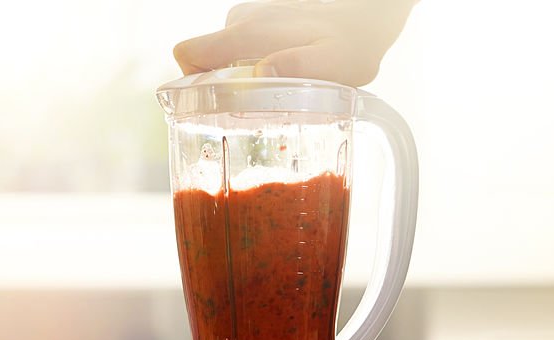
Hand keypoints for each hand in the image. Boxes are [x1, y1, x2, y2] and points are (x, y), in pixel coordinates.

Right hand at [173, 0, 416, 85]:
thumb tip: (262, 71)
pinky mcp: (259, 20)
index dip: (191, 84)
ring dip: (238, 79)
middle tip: (256, 108)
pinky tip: (282, 76)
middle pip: (203, 61)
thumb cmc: (351, 46)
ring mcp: (249, 18)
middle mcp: (242, 21)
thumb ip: (298, 66)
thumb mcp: (333, 63)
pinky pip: (238, 49)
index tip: (216, 105)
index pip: (189, 53)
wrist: (365, 20)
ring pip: (222, 57)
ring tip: (275, 93)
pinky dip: (250, 67)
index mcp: (249, 34)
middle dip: (220, 88)